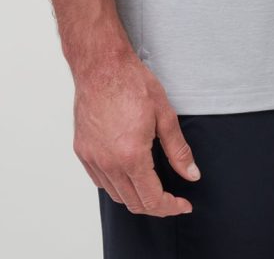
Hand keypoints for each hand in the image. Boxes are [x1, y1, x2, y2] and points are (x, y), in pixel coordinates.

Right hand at [71, 47, 200, 215]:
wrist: (101, 65)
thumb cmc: (132, 83)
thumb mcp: (164, 114)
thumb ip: (178, 150)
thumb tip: (191, 174)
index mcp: (131, 156)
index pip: (152, 199)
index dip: (171, 207)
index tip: (183, 204)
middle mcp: (108, 162)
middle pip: (133, 203)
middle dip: (156, 206)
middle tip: (172, 198)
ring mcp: (92, 158)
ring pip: (115, 195)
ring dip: (135, 196)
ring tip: (151, 185)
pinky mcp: (82, 150)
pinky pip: (100, 180)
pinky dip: (116, 184)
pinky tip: (128, 172)